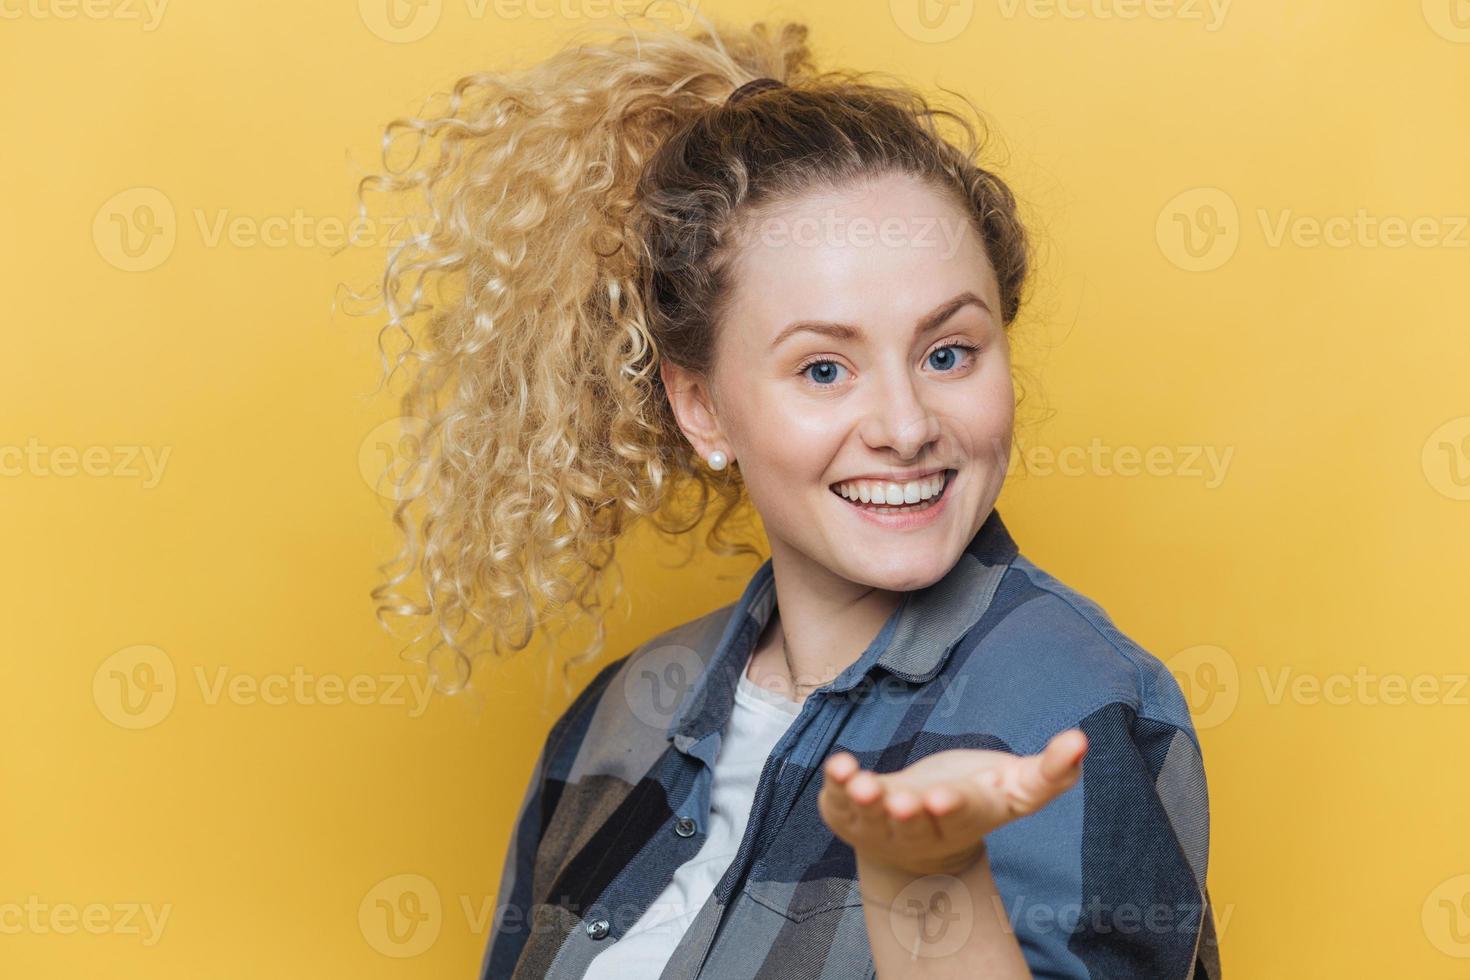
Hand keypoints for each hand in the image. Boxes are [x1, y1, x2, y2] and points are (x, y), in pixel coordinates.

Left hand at [817, 729, 1087, 878]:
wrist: (919, 844)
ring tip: (859, 785)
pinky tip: (838, 765)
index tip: (943, 798)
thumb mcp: (1015, 788)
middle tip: (901, 803)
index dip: (950, 806)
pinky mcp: (849, 812)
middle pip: (912, 821)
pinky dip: (836, 784)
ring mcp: (882, 822)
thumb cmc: (973, 800)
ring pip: (872, 815)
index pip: (958, 811)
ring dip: (865, 800)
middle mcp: (920, 824)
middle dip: (906, 811)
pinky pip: (839, 801)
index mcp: (962, 814)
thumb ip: (1051, 771)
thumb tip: (1082, 740)